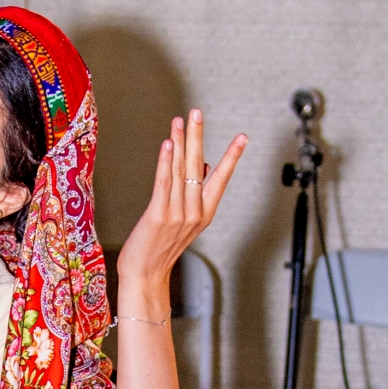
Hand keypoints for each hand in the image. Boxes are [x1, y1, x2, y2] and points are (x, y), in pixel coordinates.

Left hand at [117, 109, 246, 312]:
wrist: (145, 276)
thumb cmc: (159, 248)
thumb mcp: (182, 222)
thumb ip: (192, 196)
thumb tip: (200, 167)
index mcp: (204, 214)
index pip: (221, 179)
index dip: (231, 157)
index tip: (243, 137)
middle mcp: (195, 212)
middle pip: (199, 167)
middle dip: (198, 137)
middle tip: (197, 112)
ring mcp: (178, 215)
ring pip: (181, 171)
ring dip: (180, 142)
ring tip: (180, 120)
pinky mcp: (158, 216)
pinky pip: (164, 183)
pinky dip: (166, 162)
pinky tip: (167, 144)